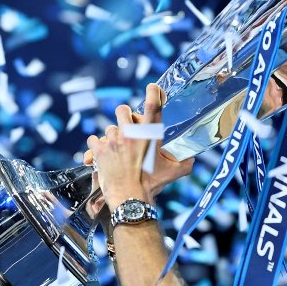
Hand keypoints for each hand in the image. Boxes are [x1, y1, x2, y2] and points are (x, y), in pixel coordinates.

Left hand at [84, 84, 194, 209]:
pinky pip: (94, 139)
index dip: (153, 92)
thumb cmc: (151, 185)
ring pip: (109, 128)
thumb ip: (185, 163)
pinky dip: (97, 146)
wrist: (130, 198)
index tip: (152, 87)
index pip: (153, 105)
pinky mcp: (99, 150)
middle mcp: (131, 134)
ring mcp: (113, 140)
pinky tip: (103, 155)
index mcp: (150, 135)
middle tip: (128, 129)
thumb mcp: (173, 173)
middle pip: (123, 109)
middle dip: (125, 117)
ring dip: (113, 137)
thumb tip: (192, 159)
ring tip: (118, 151)